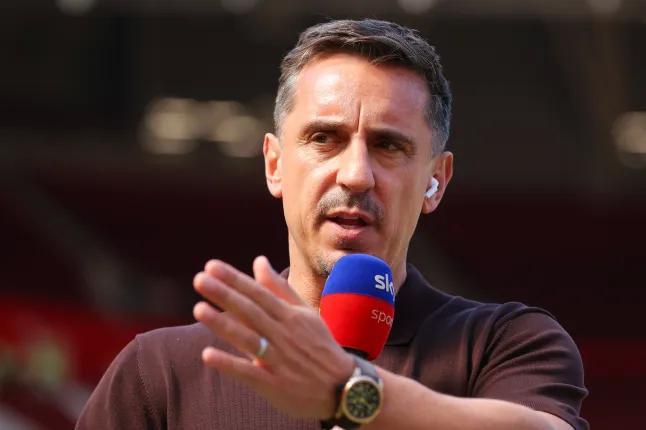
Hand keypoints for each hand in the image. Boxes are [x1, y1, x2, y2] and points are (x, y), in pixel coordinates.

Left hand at [192, 256, 354, 418]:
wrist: (344, 387)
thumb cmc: (320, 346)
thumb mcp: (305, 314)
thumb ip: (280, 288)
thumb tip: (258, 261)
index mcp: (290, 316)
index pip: (258, 293)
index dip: (235, 279)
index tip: (212, 266)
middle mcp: (284, 334)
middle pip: (250, 311)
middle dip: (225, 294)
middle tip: (199, 279)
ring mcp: (279, 360)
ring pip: (248, 338)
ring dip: (223, 324)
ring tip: (198, 309)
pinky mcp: (274, 384)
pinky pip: (249, 373)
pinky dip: (229, 364)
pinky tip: (208, 355)